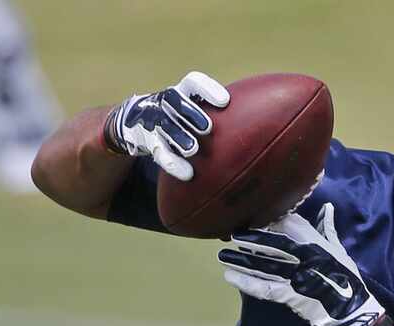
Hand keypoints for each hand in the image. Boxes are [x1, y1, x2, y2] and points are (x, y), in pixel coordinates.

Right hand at [104, 71, 228, 180]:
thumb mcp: (192, 111)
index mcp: (181, 92)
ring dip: (179, 137)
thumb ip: (219, 119)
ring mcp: (152, 120)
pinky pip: (157, 151)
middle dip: (191, 112)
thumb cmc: (179, 119)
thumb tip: (261, 133)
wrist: (133, 124)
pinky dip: (172, 162)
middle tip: (207, 128)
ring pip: (164, 126)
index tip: (225, 102)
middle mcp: (164, 103)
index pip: (193, 83)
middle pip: (175, 101)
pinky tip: (186, 174)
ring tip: (193, 149)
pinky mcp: (144, 140)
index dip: (207, 89)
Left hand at [218, 203, 385, 325]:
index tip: (256, 215)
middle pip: (273, 244)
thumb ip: (328, 229)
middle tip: (233, 233)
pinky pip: (264, 287)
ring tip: (224, 255)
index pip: (291, 224)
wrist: (350, 308)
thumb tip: (327, 208)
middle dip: (252, 238)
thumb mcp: (339, 249)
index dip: (272, 219)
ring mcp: (295, 276)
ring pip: (264, 265)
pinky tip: (230, 277)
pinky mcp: (289, 295)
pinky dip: (246, 283)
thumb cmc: (346, 277)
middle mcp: (304, 257)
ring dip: (242, 260)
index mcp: (316, 243)